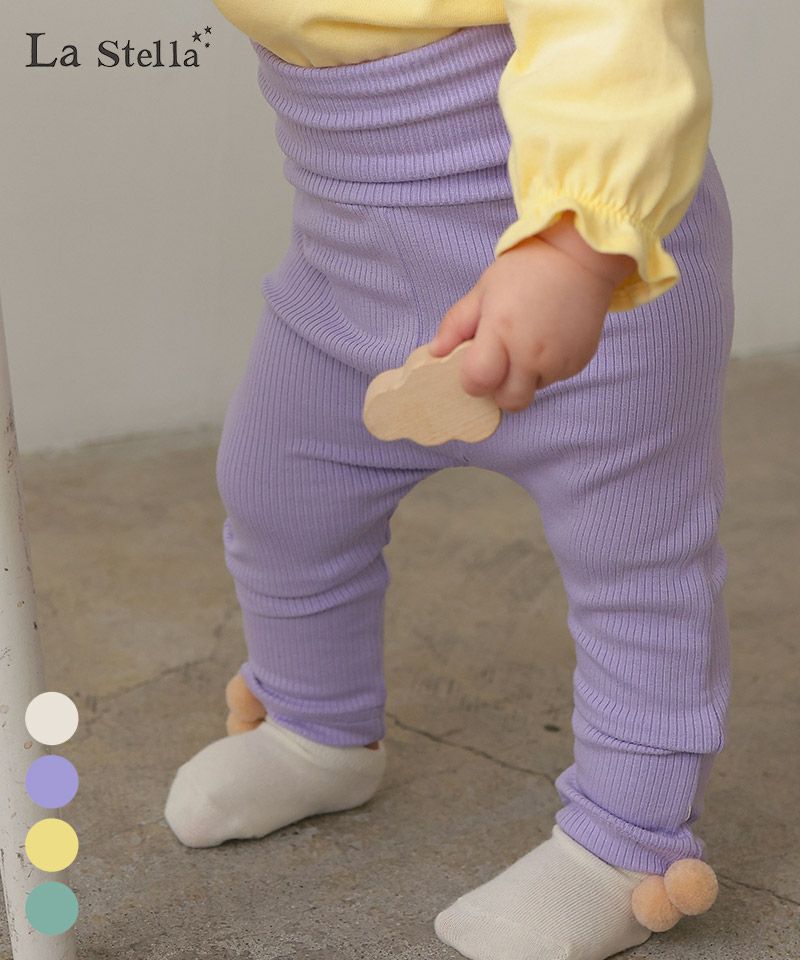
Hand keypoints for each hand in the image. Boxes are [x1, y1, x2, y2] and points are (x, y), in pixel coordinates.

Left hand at [427, 213, 635, 411]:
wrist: (580, 258)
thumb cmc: (526, 271)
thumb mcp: (482, 291)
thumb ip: (456, 324)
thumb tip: (436, 352)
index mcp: (502, 332)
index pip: (478, 382)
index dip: (472, 380)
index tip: (474, 364)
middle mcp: (532, 353)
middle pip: (508, 401)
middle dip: (498, 389)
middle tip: (499, 362)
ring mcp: (559, 361)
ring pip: (532, 391)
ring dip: (523, 378)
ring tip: (525, 343)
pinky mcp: (578, 363)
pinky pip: (554, 379)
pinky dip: (545, 368)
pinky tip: (546, 339)